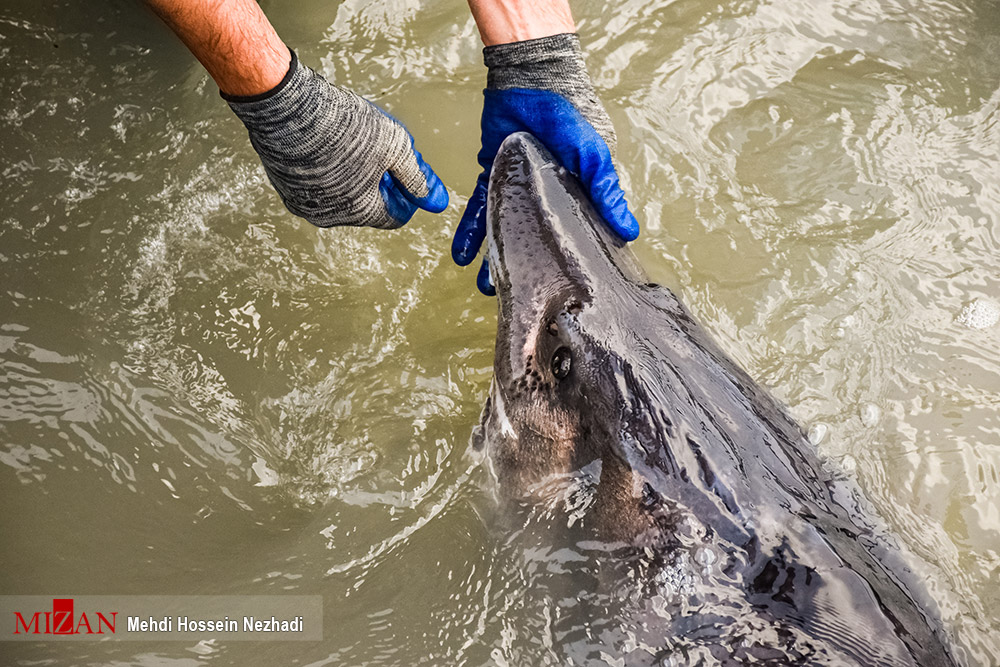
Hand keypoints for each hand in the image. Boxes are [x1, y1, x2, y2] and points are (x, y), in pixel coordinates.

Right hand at [226, 51, 448, 228]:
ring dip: (353, 173)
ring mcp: (302, 201)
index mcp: (359, 212)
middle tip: (380, 148)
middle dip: (380, 180)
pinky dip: (326, 167)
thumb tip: (437, 201)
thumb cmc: (343, 126)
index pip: (395, 216)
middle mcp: (328, 215)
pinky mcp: (284, 184)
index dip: (406, 191)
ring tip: (351, 139)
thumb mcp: (395, 148)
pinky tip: (328, 140)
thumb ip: (418, 177)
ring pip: (340, 193)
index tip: (404, 168)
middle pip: (367, 205)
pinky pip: (314, 182)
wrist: (287, 105)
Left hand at [451, 33, 637, 294]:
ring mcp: (517, 188)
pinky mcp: (491, 177)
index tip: (565, 293)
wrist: (527, 80)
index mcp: (576, 196)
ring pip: (505, 231)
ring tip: (486, 289)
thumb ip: (606, 190)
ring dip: (495, 260)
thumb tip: (629, 232)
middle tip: (518, 299)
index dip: (570, 264)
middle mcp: (547, 198)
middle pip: (535, 241)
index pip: (575, 237)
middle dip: (527, 270)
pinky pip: (478, 209)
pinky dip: (470, 232)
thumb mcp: (592, 153)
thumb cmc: (568, 116)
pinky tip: (461, 256)